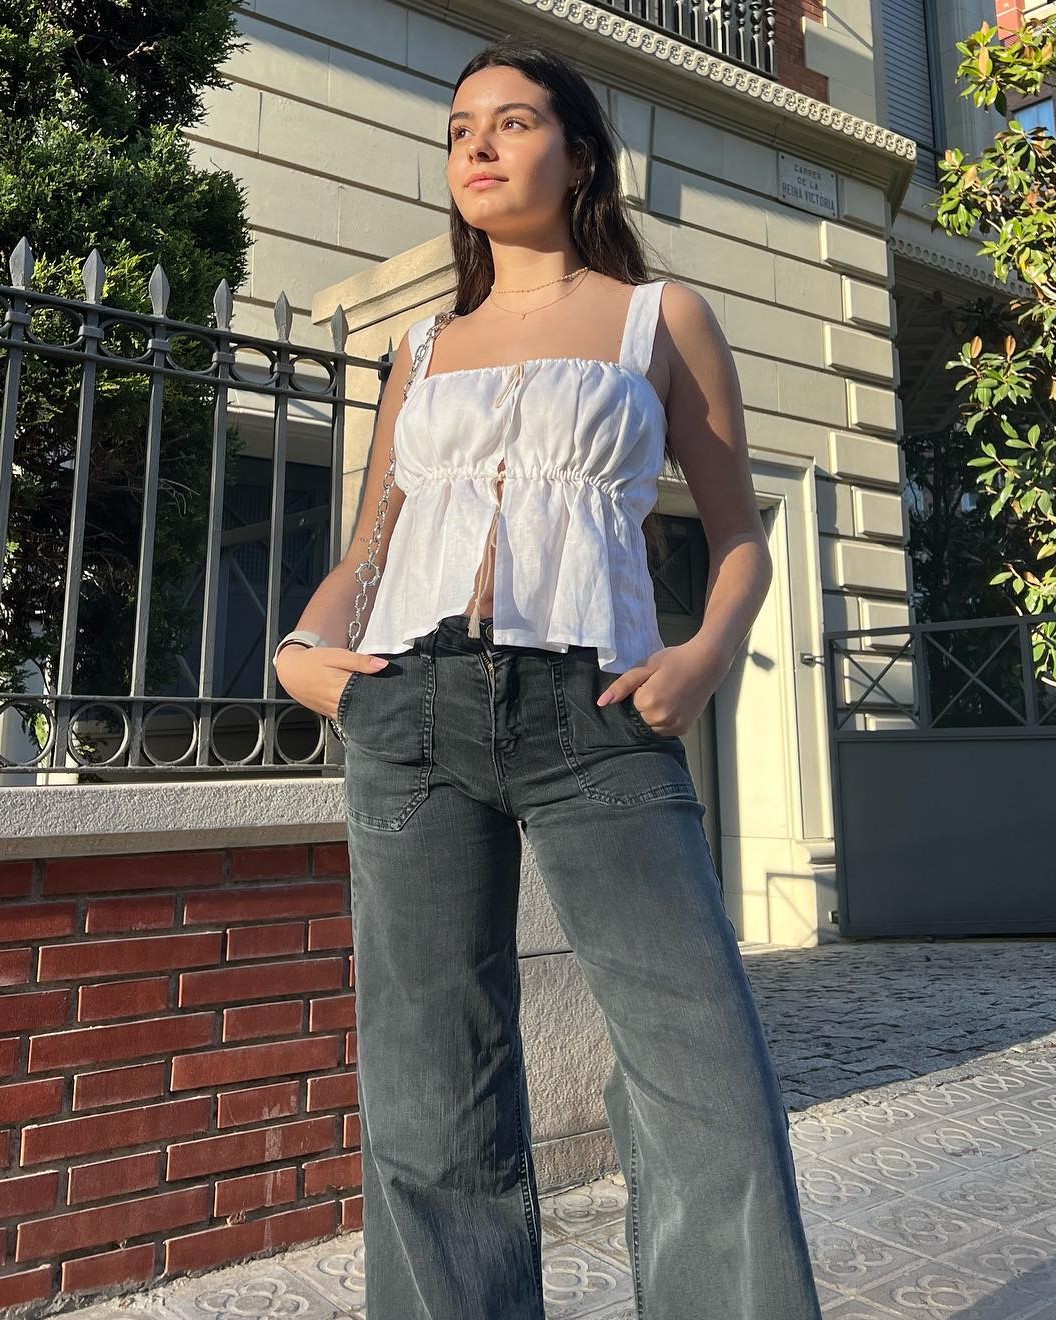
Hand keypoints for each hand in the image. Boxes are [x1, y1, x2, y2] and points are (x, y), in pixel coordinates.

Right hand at [275, 645, 387, 722]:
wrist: (290, 671)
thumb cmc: (313, 661)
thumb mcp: (337, 655)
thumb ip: (361, 661)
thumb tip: (384, 666)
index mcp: (340, 689)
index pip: (369, 697)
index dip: (384, 695)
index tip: (395, 690)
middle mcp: (336, 706)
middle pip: (365, 709)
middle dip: (379, 705)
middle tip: (392, 696)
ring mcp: (333, 713)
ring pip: (356, 716)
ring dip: (368, 710)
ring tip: (380, 702)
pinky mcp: (330, 715)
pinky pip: (347, 718)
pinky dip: (357, 713)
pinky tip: (364, 706)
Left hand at [597, 642, 725, 735]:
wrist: (707, 662)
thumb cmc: (675, 660)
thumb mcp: (645, 667)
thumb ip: (622, 686)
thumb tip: (601, 703)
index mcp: (648, 702)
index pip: (629, 705)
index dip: (638, 692)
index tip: (651, 682)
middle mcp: (661, 719)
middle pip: (639, 717)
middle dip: (645, 704)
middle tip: (661, 686)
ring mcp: (673, 726)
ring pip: (651, 726)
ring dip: (654, 714)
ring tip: (669, 694)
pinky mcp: (683, 729)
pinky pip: (664, 730)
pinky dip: (665, 720)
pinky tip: (675, 703)